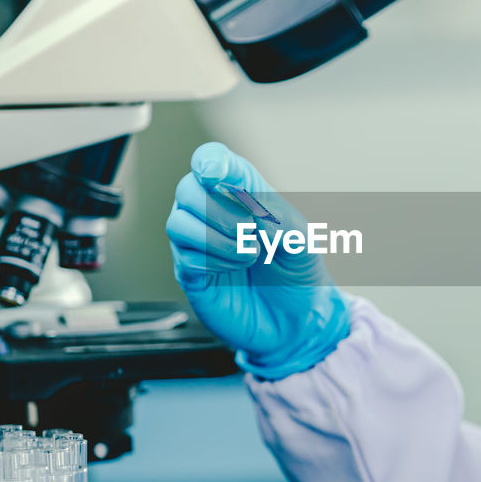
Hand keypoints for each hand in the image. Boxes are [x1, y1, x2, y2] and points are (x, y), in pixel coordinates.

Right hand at [166, 142, 349, 378]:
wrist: (297, 320)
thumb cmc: (298, 273)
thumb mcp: (302, 240)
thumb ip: (278, 219)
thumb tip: (250, 211)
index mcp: (241, 193)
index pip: (214, 161)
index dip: (210, 160)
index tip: (214, 172)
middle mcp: (213, 212)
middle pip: (188, 189)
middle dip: (219, 210)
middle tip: (251, 231)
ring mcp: (199, 243)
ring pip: (178, 223)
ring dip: (216, 238)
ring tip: (249, 254)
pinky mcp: (191, 273)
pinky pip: (185, 258)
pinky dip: (213, 262)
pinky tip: (236, 268)